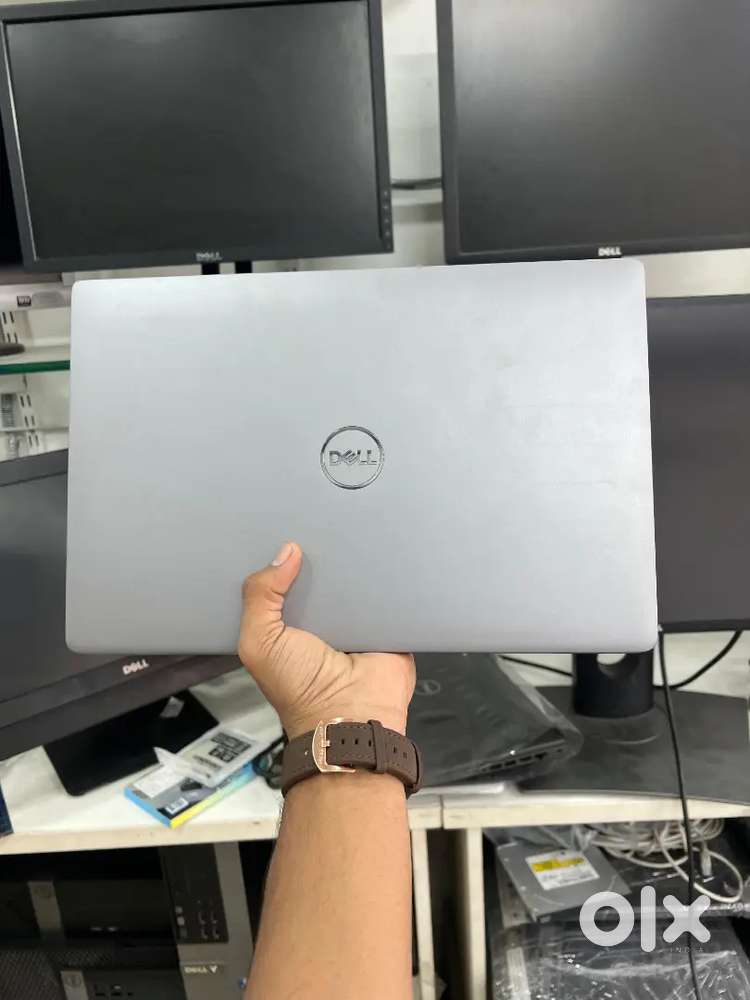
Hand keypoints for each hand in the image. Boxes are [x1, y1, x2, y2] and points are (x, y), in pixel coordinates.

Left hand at [238, 542, 415, 739]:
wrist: (352, 715)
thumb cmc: (299, 687)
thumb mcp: (260, 642)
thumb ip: (260, 596)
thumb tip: (286, 553)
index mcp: (289, 624)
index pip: (283, 582)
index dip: (281, 559)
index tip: (282, 529)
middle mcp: (323, 620)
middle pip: (321, 575)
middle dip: (320, 553)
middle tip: (321, 521)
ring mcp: (358, 620)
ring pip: (357, 579)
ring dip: (356, 561)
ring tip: (354, 527)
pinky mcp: (389, 622)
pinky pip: (390, 592)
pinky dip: (389, 576)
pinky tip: (384, 551)